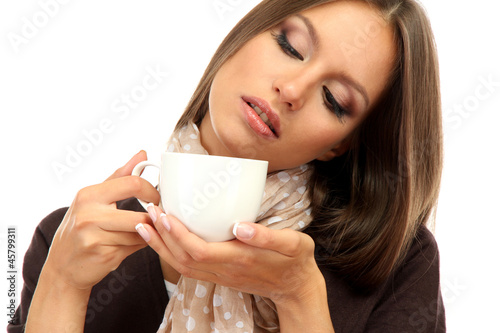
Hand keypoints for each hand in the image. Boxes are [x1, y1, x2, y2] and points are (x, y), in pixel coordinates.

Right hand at [42, 151, 159, 290]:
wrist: (62, 267)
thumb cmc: (82, 228)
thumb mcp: (95, 198)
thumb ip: (121, 176)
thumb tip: (143, 154)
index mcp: (89, 195)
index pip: (132, 184)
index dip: (152, 191)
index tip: (157, 198)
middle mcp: (89, 215)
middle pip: (139, 215)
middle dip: (153, 218)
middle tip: (157, 217)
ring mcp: (94, 238)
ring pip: (139, 233)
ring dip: (147, 233)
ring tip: (143, 231)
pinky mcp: (103, 256)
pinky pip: (135, 247)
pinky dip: (140, 245)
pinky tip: (131, 243)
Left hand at [137, 205, 321, 305]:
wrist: (296, 288)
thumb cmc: (295, 261)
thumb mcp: (292, 244)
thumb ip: (266, 236)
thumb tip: (240, 226)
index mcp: (240, 259)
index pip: (199, 251)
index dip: (177, 234)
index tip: (164, 214)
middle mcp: (225, 270)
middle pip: (182, 259)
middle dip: (161, 237)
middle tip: (148, 212)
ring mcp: (221, 275)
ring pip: (182, 266)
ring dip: (161, 246)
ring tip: (146, 225)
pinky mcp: (220, 275)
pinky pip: (188, 267)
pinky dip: (171, 253)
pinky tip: (165, 239)